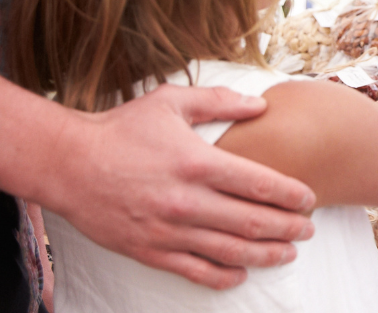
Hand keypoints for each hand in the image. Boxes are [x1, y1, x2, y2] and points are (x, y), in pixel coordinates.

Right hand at [36, 85, 318, 288]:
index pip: (258, 184)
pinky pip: (195, 270)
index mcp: (196, 163)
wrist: (68, 164)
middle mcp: (186, 201)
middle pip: (251, 222)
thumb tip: (261, 104)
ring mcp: (168, 230)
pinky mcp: (150, 250)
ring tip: (287, 254)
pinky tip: (241, 274)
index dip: (290, 195)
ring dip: (264, 255)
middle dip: (287, 228)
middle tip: (308, 230)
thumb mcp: (170, 102)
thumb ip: (219, 101)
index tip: (309, 199)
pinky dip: (223, 276)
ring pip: (229, 251)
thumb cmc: (121, 129)